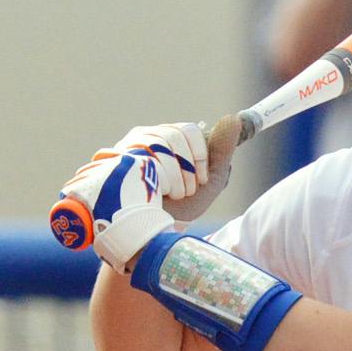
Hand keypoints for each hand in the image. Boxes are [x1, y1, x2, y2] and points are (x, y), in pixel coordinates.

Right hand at [54, 123, 209, 268]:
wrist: (154, 233)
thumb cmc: (180, 208)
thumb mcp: (207, 181)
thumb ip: (221, 151)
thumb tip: (233, 117)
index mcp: (168, 137)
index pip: (188, 130)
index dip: (201, 154)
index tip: (202, 179)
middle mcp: (146, 136)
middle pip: (175, 134)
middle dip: (188, 166)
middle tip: (187, 190)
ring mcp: (129, 146)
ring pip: (161, 144)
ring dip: (175, 176)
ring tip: (172, 195)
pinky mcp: (117, 158)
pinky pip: (146, 156)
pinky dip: (161, 178)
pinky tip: (158, 194)